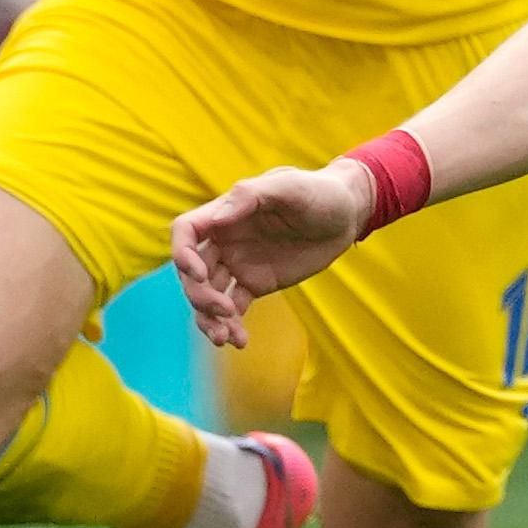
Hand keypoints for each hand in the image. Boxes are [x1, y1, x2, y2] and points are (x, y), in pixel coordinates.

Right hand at [170, 162, 377, 334]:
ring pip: (208, 294)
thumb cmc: (317, 191)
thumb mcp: (288, 186)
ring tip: (227, 337)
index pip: (185, 232)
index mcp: (225, 213)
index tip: (199, 275)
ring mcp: (239, 264)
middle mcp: (225, 240)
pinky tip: (240, 341)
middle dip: (200, 295)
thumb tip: (216, 219)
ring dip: (209, 318)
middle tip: (225, 311)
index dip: (182, 254)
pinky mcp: (255, 284)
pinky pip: (233, 309)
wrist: (346, 215)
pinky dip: (231, 326)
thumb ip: (250, 196)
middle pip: (192, 271)